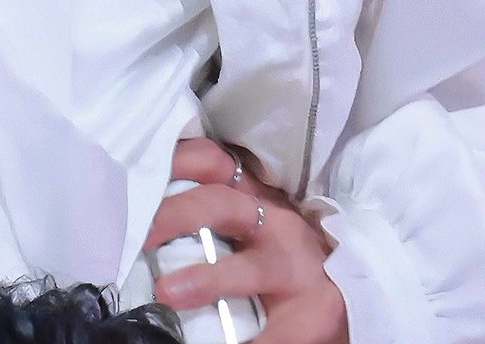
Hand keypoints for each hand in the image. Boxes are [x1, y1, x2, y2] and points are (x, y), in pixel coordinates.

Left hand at [143, 138, 347, 343]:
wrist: (342, 297)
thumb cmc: (283, 260)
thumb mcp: (251, 225)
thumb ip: (214, 215)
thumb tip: (145, 220)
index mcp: (255, 200)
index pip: (216, 163)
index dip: (181, 159)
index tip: (144, 169)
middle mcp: (276, 224)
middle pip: (223, 205)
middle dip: (179, 214)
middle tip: (142, 235)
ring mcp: (297, 268)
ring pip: (251, 267)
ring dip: (207, 278)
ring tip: (168, 291)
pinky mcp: (316, 312)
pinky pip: (277, 333)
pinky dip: (250, 343)